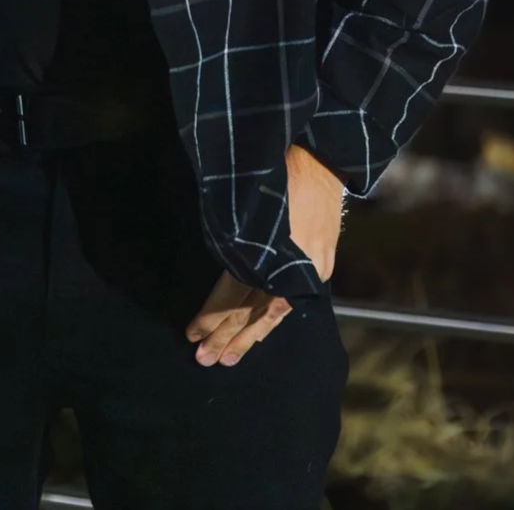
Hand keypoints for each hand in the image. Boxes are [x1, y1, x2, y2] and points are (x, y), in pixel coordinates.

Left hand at [183, 144, 344, 366]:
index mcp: (264, 249)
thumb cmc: (277, 166)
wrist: (323, 154)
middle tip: (203, 360)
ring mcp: (308, 269)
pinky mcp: (321, 266)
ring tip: (227, 360)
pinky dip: (272, 320)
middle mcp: (287, 266)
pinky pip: (291, 301)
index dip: (210, 317)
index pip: (232, 295)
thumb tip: (213, 265)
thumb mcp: (242, 198)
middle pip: (250, 310)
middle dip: (225, 336)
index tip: (191, 333)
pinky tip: (260, 336)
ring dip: (248, 338)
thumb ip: (230, 236)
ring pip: (273, 313)